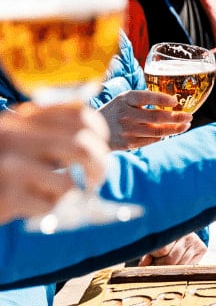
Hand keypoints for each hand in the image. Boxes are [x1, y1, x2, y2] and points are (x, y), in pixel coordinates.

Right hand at [0, 103, 108, 223]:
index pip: (78, 113)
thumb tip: (97, 141)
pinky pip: (51, 205)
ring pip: (69, 182)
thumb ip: (46, 133)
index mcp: (20, 118)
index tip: (98, 145)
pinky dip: (49, 209)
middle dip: (99, 166)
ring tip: (58, 194)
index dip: (98, 130)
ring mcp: (8, 167)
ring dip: (71, 193)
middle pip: (82, 145)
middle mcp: (14, 137)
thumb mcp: (17, 140)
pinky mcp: (7, 197)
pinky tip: (31, 205)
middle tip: (95, 178)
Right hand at [98, 90, 191, 149]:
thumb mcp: (124, 100)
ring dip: (175, 129)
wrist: (92, 131)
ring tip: (185, 125)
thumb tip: (173, 102)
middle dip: (177, 117)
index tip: (176, 101)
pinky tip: (170, 132)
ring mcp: (126, 130)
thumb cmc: (115, 112)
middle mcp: (125, 114)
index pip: (145, 97)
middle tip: (189, 116)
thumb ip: (143, 99)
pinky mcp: (128, 143)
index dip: (161, 98)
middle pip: (156, 116)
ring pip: (157, 131)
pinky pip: (151, 140)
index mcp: (124, 99)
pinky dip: (163, 136)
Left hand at [138, 233, 206, 265]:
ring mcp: (195, 241)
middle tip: (157, 263)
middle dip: (161, 264)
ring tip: (165, 263)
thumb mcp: (155, 244)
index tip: (151, 257)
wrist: (185, 233)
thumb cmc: (166, 240)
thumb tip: (143, 264)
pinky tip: (177, 262)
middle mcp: (186, 234)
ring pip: (179, 264)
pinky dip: (180, 267)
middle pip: (170, 259)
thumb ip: (147, 254)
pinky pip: (188, 265)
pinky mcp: (202, 248)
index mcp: (171, 229)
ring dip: (170, 268)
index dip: (154, 257)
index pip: (162, 249)